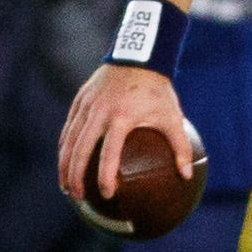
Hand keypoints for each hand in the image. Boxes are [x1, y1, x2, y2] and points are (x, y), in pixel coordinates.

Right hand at [59, 62, 197, 199]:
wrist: (138, 55)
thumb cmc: (158, 89)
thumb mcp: (173, 116)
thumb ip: (180, 147)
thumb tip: (186, 175)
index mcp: (121, 118)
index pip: (109, 153)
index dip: (105, 176)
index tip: (107, 194)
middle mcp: (99, 112)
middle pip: (80, 149)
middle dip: (75, 175)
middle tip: (77, 197)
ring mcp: (87, 105)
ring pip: (69, 139)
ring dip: (65, 164)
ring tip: (66, 185)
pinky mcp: (80, 99)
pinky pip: (69, 126)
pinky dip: (65, 145)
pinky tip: (65, 160)